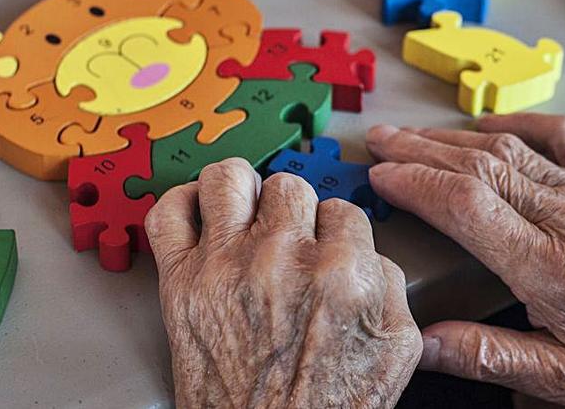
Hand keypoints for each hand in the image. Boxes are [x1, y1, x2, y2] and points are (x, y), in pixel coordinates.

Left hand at [146, 158, 421, 407]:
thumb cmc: (327, 407)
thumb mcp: (396, 348)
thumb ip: (388, 286)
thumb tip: (369, 255)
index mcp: (344, 273)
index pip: (343, 209)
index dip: (334, 231)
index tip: (325, 247)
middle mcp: (283, 260)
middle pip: (289, 187)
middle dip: (293, 211)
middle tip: (289, 237)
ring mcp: (226, 266)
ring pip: (228, 179)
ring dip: (241, 192)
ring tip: (244, 212)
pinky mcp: (180, 282)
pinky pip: (167, 212)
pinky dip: (181, 205)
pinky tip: (199, 217)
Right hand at [366, 114, 564, 406]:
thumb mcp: (558, 379)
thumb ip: (485, 355)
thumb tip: (421, 342)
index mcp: (556, 270)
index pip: (467, 206)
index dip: (416, 183)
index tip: (382, 176)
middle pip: (481, 166)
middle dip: (422, 150)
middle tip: (381, 142)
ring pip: (514, 148)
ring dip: (456, 137)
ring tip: (415, 134)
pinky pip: (564, 134)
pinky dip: (521, 123)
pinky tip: (491, 125)